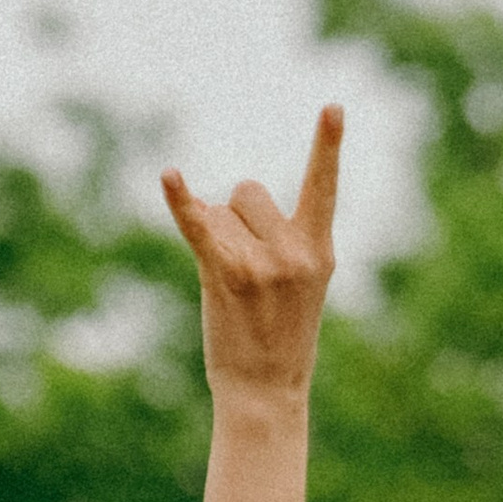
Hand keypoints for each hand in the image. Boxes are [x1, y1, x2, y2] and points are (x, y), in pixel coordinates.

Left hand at [162, 107, 341, 401]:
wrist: (267, 394)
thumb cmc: (280, 338)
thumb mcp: (300, 285)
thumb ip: (277, 239)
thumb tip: (212, 203)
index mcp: (318, 250)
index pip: (323, 185)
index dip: (327, 145)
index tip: (333, 107)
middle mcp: (294, 251)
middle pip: (247, 191)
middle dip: (237, 219)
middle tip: (248, 277)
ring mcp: (262, 264)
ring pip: (220, 211)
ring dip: (214, 237)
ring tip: (231, 288)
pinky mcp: (226, 275)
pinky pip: (198, 226)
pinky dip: (180, 201)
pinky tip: (169, 175)